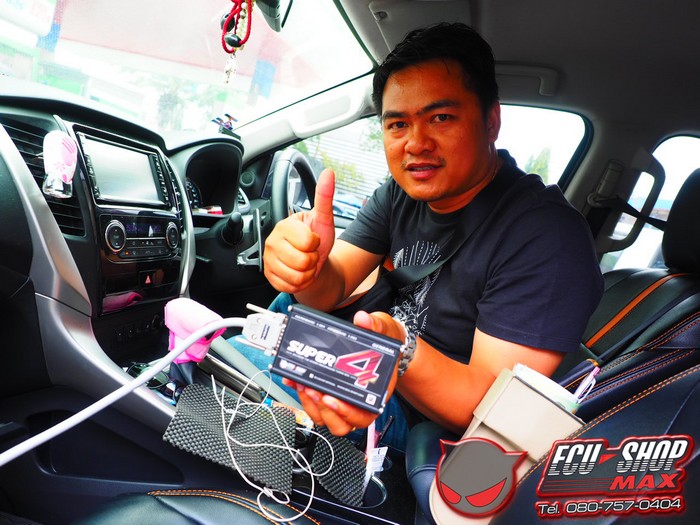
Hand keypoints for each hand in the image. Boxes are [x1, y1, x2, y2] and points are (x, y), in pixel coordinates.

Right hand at [263, 169, 335, 293]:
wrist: (313, 262)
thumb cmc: (317, 240)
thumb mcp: (324, 219)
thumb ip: (325, 197)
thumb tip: (329, 173)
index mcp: (285, 226)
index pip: (307, 241)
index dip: (315, 244)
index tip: (312, 240)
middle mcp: (273, 241)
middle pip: (302, 261)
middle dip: (312, 260)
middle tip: (309, 254)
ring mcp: (269, 260)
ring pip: (297, 276)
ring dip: (307, 273)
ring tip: (304, 264)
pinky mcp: (270, 277)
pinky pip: (290, 286)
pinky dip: (300, 284)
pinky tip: (298, 274)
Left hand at [283, 310, 404, 435]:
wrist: (381, 343)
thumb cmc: (384, 343)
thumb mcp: (385, 329)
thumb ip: (375, 324)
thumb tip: (363, 319)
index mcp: (376, 392)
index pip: (363, 415)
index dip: (346, 412)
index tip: (331, 399)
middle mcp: (359, 402)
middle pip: (340, 423)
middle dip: (323, 409)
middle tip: (312, 389)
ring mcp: (343, 401)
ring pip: (325, 417)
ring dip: (310, 403)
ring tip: (302, 383)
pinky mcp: (329, 395)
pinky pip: (314, 404)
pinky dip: (302, 394)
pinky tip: (294, 378)